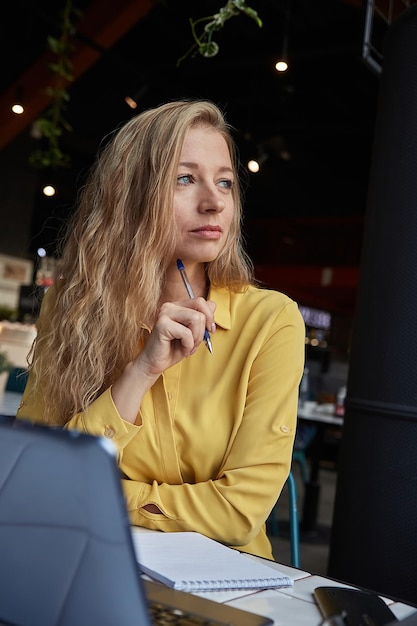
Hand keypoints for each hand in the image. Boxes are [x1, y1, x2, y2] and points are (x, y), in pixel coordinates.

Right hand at [111, 297, 215, 423]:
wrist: (154, 364)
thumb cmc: (172, 349)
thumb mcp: (193, 333)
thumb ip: (201, 318)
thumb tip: (212, 304)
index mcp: (177, 306)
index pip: (201, 301)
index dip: (210, 316)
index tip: (210, 330)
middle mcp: (170, 306)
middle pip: (200, 310)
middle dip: (203, 330)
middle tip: (196, 342)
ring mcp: (165, 313)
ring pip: (196, 319)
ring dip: (196, 338)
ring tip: (188, 347)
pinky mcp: (162, 324)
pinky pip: (187, 333)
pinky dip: (188, 345)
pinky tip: (181, 349)